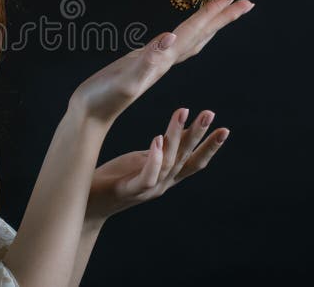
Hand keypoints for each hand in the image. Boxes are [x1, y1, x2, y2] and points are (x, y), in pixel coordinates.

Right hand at [68, 0, 253, 125]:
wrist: (90, 116)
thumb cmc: (103, 99)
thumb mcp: (127, 80)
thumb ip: (148, 61)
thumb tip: (171, 37)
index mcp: (163, 61)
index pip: (193, 32)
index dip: (213, 14)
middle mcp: (164, 62)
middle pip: (200, 36)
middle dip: (222, 18)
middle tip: (246, 2)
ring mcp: (155, 64)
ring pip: (190, 42)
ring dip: (208, 26)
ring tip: (222, 13)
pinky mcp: (143, 64)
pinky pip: (172, 46)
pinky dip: (183, 35)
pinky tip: (181, 34)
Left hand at [85, 106, 228, 220]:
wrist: (89, 202)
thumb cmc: (116, 177)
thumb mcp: (144, 158)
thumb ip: (164, 149)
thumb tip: (180, 127)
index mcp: (167, 176)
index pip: (194, 162)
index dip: (210, 147)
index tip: (225, 129)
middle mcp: (162, 184)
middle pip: (185, 159)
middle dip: (199, 136)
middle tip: (209, 113)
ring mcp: (148, 189)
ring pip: (169, 162)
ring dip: (177, 136)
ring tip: (183, 111)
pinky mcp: (130, 191)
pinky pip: (147, 176)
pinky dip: (155, 159)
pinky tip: (157, 140)